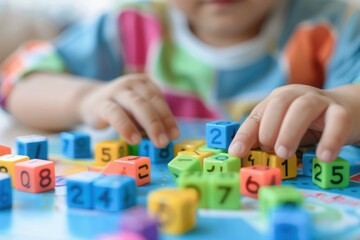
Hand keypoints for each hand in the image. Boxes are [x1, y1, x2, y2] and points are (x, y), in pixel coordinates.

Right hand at [79, 74, 179, 147]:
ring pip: (136, 105)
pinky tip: (134, 140)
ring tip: (157, 142)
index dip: (168, 118)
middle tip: (165, 142)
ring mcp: (116, 91)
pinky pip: (115, 114)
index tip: (175, 135)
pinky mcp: (102, 103)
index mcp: (144, 84)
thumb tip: (169, 137)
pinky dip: (126, 127)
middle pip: (150, 102)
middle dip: (161, 122)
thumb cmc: (120, 109)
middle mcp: (132, 83)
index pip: (159, 101)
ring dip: (149, 124)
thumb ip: (150, 120)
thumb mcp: (137, 112)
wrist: (89, 102)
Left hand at [229, 84, 358, 161]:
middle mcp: (296, 95)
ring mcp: (320, 101)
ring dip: (290, 132)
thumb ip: (262, 138)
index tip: (236, 153)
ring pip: (303, 108)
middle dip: (269, 129)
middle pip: (278, 104)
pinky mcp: (342, 111)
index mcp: (277, 99)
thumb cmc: (307, 123)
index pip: (257, 114)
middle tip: (269, 151)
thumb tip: (238, 155)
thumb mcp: (282, 128)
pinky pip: (337, 121)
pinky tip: (323, 157)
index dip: (245, 134)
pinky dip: (330, 139)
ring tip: (285, 154)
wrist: (346, 110)